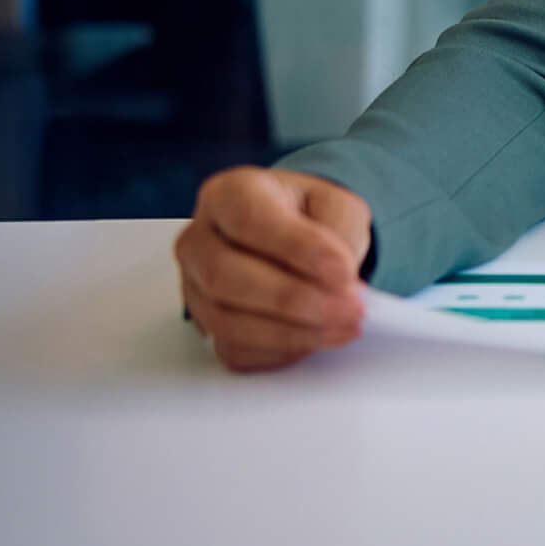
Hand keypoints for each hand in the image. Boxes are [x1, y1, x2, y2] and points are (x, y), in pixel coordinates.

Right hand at [174, 167, 371, 372]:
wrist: (298, 235)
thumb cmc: (310, 215)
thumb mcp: (337, 204)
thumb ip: (339, 231)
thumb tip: (339, 280)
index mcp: (229, 194)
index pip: (248, 220)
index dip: (296, 248)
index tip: (342, 270)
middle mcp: (199, 240)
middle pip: (224, 276)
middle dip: (293, 299)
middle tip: (349, 308)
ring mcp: (195, 287)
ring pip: (226, 321)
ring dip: (291, 332)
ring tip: (344, 326)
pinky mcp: (206, 326)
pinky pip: (233, 350)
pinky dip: (279, 351)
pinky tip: (316, 338)